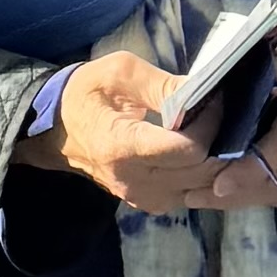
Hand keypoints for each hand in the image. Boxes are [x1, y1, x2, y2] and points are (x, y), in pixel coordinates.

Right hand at [21, 42, 276, 218]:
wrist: (55, 131)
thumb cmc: (85, 94)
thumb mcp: (119, 72)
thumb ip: (162, 84)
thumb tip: (204, 91)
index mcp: (122, 147)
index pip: (188, 148)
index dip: (211, 123)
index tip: (214, 98)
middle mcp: (135, 182)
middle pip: (201, 171)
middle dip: (220, 140)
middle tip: (221, 111)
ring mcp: (142, 198)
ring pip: (202, 187)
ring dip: (216, 159)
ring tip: (214, 128)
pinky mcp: (149, 203)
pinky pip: (191, 194)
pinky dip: (204, 173)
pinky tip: (201, 148)